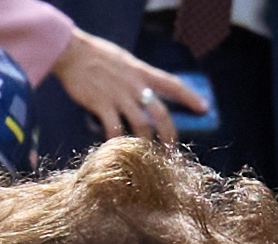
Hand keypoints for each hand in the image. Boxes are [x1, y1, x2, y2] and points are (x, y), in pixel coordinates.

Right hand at [52, 29, 201, 142]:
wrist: (71, 51)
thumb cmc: (97, 56)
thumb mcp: (125, 61)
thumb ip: (137, 76)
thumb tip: (148, 92)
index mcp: (142, 72)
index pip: (173, 83)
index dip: (190, 97)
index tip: (205, 108)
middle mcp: (134, 85)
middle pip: (161, 113)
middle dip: (170, 134)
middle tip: (172, 150)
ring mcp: (119, 95)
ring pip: (142, 125)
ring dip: (147, 144)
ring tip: (148, 158)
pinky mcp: (101, 104)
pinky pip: (115, 129)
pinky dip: (118, 143)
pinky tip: (117, 152)